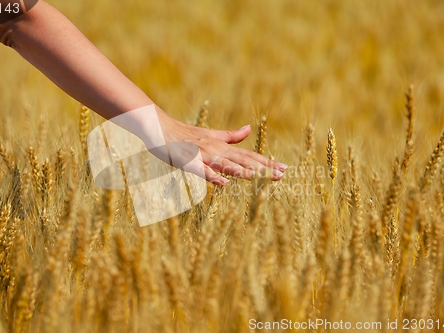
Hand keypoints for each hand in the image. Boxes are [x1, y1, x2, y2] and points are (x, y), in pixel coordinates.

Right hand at [155, 109, 287, 185]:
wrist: (159, 127)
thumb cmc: (183, 134)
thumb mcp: (210, 134)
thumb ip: (230, 135)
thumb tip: (249, 128)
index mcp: (221, 146)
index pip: (248, 155)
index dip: (266, 162)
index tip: (284, 168)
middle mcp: (216, 149)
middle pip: (243, 160)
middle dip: (262, 168)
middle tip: (282, 175)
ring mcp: (202, 155)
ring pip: (226, 165)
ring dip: (244, 172)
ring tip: (262, 178)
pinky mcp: (188, 161)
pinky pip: (202, 171)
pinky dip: (213, 176)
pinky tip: (224, 183)